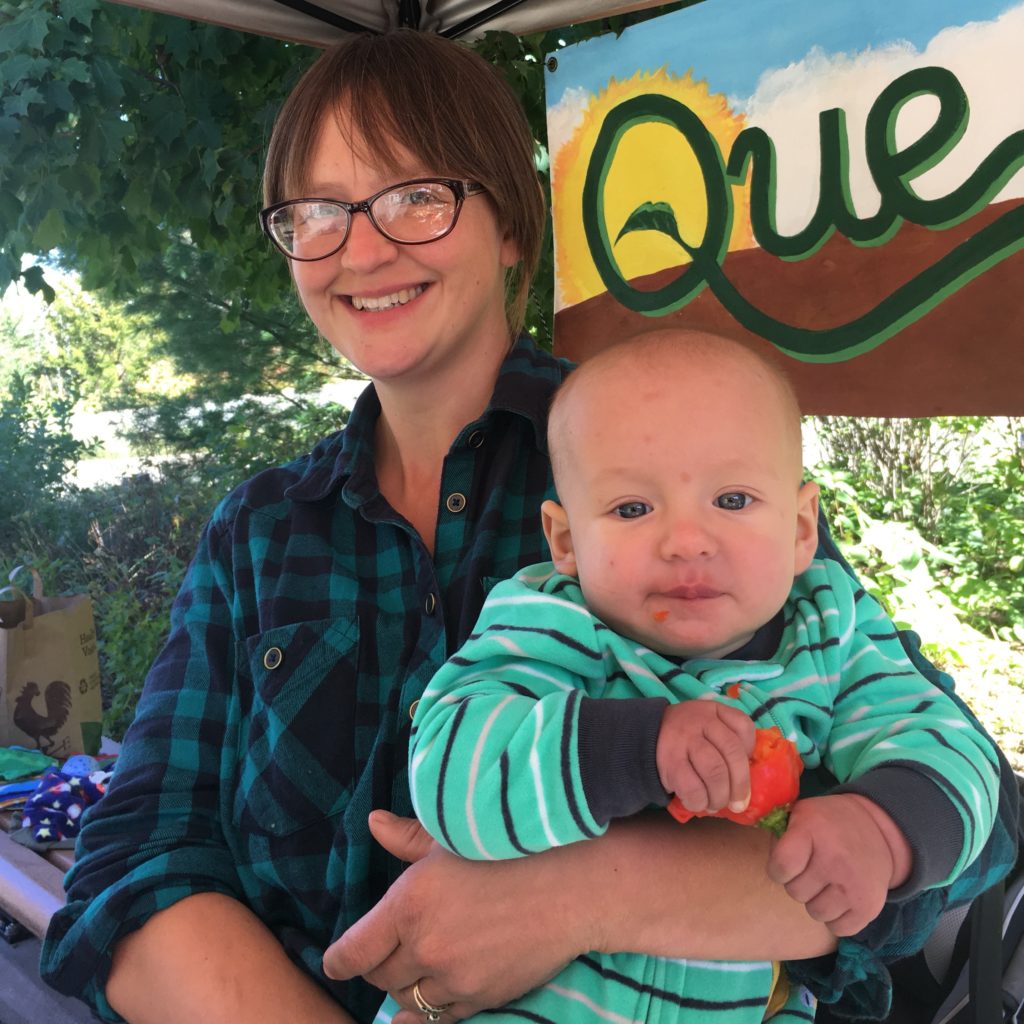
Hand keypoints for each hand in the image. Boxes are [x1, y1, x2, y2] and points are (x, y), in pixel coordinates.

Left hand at [323, 811, 585, 1021]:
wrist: (571, 887)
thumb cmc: (510, 850)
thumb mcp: (452, 836)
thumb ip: (406, 837)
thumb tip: (373, 823)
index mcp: (408, 903)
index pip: (354, 950)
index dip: (338, 959)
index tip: (333, 962)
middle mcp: (424, 947)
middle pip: (381, 976)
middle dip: (379, 966)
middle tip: (385, 952)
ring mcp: (454, 978)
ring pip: (408, 1001)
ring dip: (406, 987)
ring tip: (413, 970)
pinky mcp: (482, 998)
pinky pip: (441, 1017)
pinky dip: (431, 1010)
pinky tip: (431, 999)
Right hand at [657, 699, 754, 812]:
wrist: (644, 735)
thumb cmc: (686, 737)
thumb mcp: (706, 725)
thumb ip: (727, 740)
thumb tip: (746, 780)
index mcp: (714, 710)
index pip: (743, 725)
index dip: (750, 750)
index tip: (745, 764)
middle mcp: (701, 721)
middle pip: (732, 752)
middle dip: (740, 784)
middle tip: (739, 803)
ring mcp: (685, 740)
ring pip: (715, 772)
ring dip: (720, 796)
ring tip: (717, 804)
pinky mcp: (670, 761)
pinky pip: (693, 787)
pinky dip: (700, 801)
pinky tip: (699, 803)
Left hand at [767, 794, 910, 935]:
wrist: (878, 830)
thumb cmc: (828, 824)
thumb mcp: (801, 815)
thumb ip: (780, 836)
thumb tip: (771, 864)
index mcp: (813, 830)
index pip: (781, 867)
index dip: (778, 869)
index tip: (787, 863)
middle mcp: (835, 859)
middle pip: (795, 892)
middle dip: (799, 883)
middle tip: (813, 868)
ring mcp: (854, 885)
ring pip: (815, 913)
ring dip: (817, 901)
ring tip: (828, 881)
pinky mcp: (869, 906)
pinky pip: (838, 928)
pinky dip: (836, 917)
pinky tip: (842, 896)